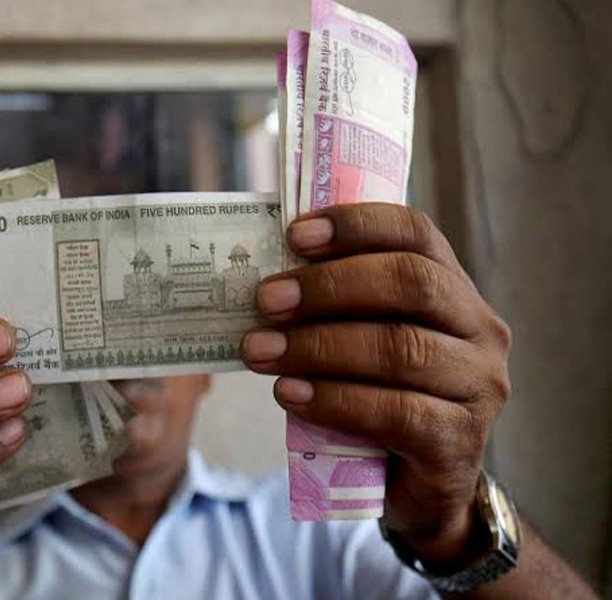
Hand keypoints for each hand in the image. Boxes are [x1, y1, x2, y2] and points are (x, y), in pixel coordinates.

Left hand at [242, 204, 511, 567]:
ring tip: (260, 351)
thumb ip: (336, 307)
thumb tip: (264, 282)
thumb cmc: (379, 395)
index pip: (416, 234)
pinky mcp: (460, 441)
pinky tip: (288, 394)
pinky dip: (333, 400)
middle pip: (410, 284)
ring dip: (318, 346)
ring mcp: (479, 387)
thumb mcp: (362, 340)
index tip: (295, 235)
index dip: (356, 226)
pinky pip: (394, 413)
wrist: (416, 484)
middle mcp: (480, 329)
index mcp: (454, 289)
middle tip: (267, 299)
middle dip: (329, 287)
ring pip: (400, 349)